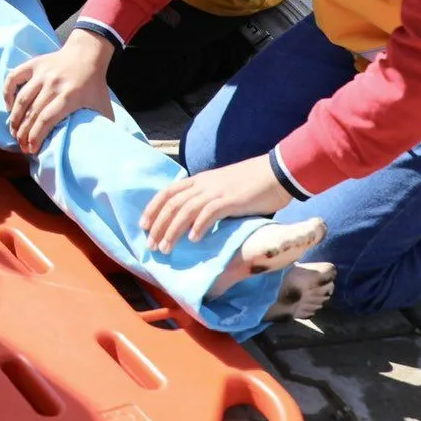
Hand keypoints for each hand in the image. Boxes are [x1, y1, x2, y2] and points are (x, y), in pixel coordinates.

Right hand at [2, 30, 114, 153]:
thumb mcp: (103, 106)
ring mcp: (42, 73)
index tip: (32, 149)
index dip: (36, 137)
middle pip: (32, 113)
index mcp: (70, 96)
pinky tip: (9, 108)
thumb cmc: (94, 84)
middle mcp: (53, 84)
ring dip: (14, 119)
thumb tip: (98, 147)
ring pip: (22, 99)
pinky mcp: (34, 64)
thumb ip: (102, 126)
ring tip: (14, 132)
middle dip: (24, 133)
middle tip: (22, 146)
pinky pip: (13, 78)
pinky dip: (7, 93)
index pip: (46, 119)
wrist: (88, 53)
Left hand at [140, 156, 291, 251]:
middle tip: (150, 244)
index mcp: (200, 180)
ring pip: (185, 210)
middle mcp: (204, 184)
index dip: (153, 208)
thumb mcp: (223, 188)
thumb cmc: (252, 183)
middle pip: (172, 203)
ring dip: (173, 230)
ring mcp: (216, 191)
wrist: (276, 172)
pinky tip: (193, 240)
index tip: (143, 225)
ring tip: (165, 248)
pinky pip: (209, 213)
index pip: (168, 192)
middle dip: (158, 225)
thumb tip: (197, 220)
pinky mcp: (231, 200)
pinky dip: (199, 226)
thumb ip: (209, 200)